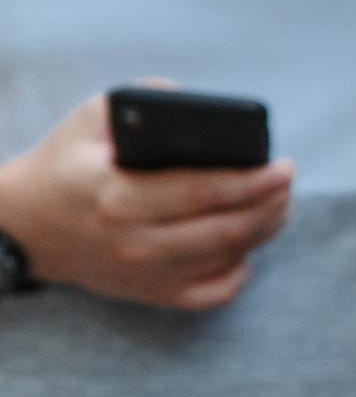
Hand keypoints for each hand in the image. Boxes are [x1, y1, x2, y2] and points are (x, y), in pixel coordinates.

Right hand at [0, 92, 292, 310]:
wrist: (25, 227)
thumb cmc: (66, 165)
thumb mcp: (88, 120)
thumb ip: (141, 101)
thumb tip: (195, 104)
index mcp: (116, 194)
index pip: (201, 192)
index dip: (252, 180)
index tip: (282, 166)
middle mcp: (132, 241)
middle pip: (224, 228)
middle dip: (270, 203)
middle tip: (288, 179)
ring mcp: (145, 274)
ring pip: (227, 257)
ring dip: (266, 229)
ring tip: (280, 201)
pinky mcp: (152, 295)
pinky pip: (214, 293)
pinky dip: (241, 270)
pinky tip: (247, 245)